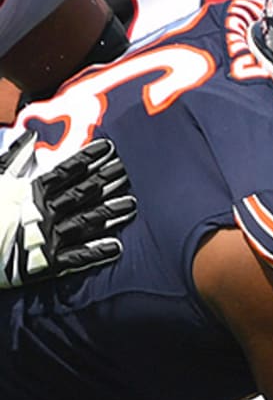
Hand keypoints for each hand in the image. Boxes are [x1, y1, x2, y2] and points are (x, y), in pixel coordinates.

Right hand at [0, 132, 137, 288]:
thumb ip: (14, 158)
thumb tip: (30, 136)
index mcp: (29, 192)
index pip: (65, 171)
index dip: (89, 159)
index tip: (110, 148)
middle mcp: (42, 212)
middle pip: (81, 193)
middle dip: (106, 181)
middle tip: (127, 172)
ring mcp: (46, 237)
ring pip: (85, 222)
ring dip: (109, 213)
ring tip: (132, 205)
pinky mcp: (46, 263)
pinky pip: (76, 257)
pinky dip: (96, 252)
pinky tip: (116, 247)